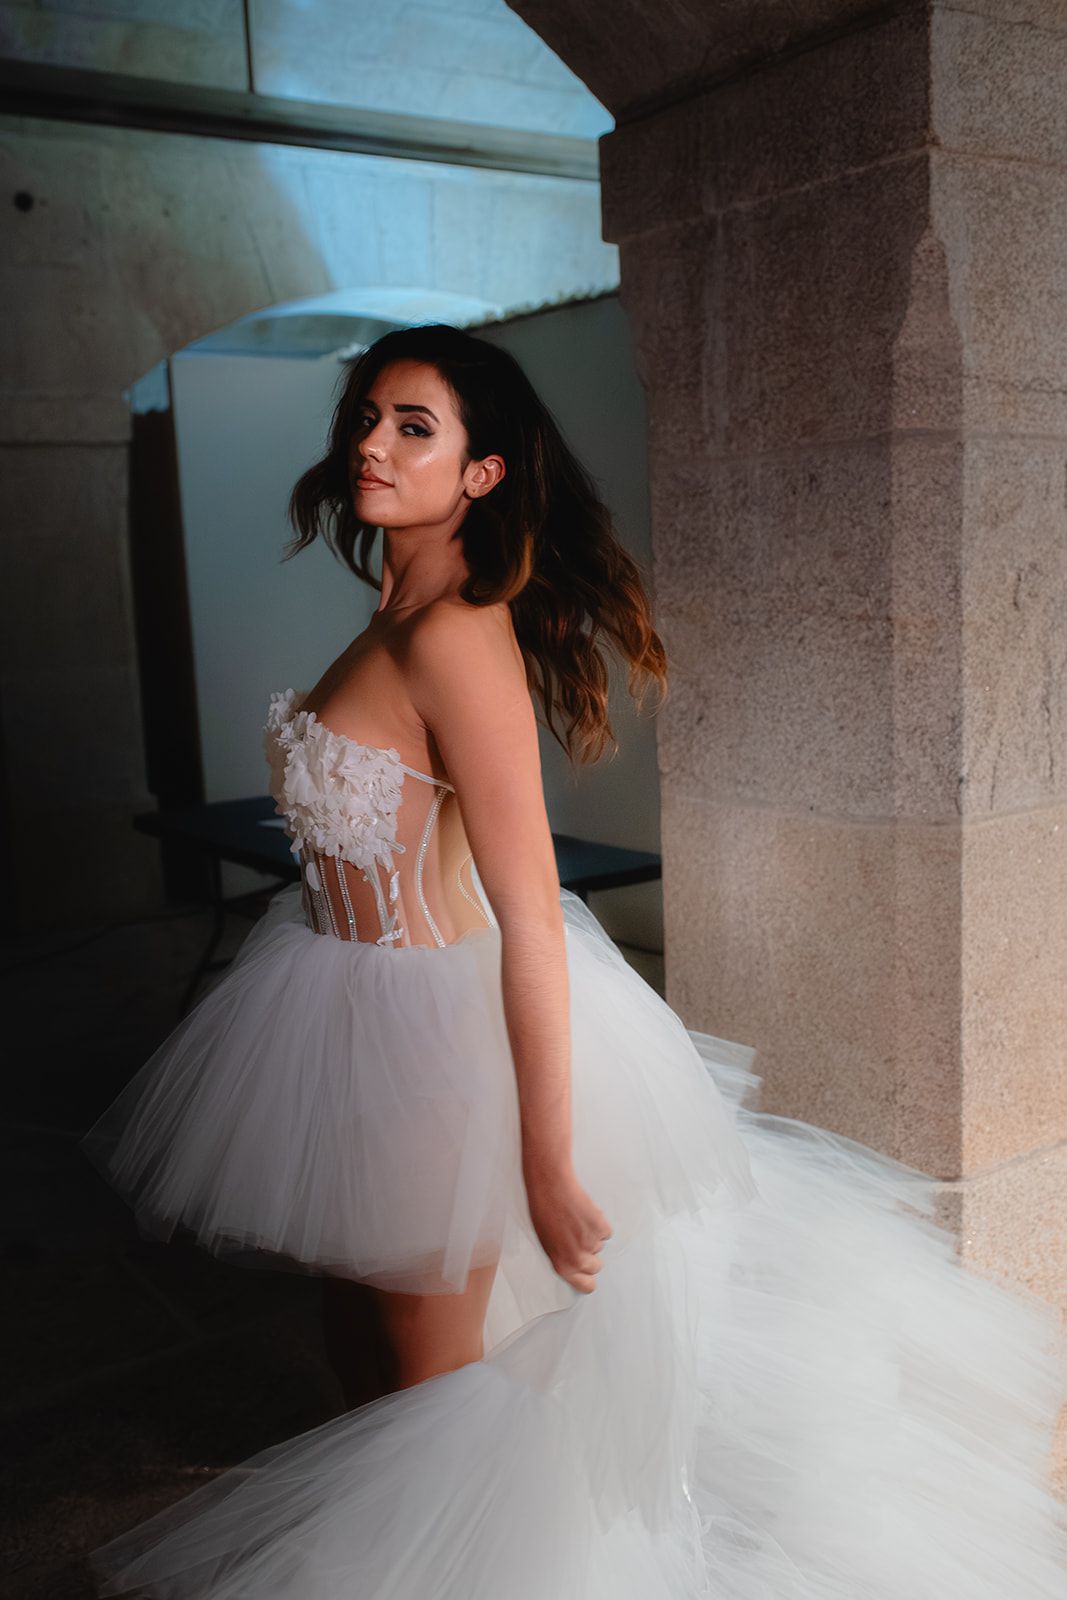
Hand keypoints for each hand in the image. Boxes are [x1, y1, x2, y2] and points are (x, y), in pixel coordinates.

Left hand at [523, 1160, 612, 1293]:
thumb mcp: (547, 1243)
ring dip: (592, 1235)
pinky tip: (585, 1213)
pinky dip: (599, 1223)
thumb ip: (563, 1258)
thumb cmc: (543, 1212)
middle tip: (579, 1238)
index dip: (588, 1278)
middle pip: (596, 1266)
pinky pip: (606, 1231)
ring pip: (600, 1245)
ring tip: (577, 1220)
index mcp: (563, 1266)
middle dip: (591, 1254)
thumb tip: (576, 1264)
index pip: (586, 1286)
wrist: (551, 1187)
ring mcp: (591, 1243)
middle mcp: (578, 1259)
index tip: (589, 1273)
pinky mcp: (600, 1227)